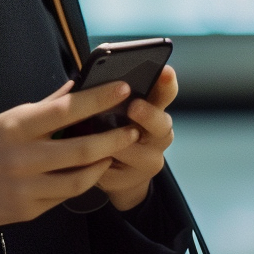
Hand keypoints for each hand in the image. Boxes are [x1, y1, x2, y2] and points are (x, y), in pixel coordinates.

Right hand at [0, 80, 137, 246]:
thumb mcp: (4, 120)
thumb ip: (43, 107)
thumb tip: (74, 88)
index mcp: (16, 126)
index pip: (66, 109)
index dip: (98, 99)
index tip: (122, 88)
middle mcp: (23, 157)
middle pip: (82, 149)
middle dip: (113, 138)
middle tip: (133, 129)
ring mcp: (27, 187)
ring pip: (80, 178)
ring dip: (103, 163)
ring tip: (115, 152)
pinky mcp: (29, 210)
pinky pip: (65, 196)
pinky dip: (82, 183)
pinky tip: (90, 173)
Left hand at [88, 66, 178, 212]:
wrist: (115, 172)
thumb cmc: (110, 127)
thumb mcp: (112, 108)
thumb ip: (110, 95)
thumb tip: (89, 78)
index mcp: (154, 108)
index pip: (166, 92)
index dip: (167, 82)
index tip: (164, 71)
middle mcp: (158, 135)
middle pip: (162, 124)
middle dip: (148, 114)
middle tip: (134, 107)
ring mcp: (150, 160)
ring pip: (136, 152)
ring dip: (116, 143)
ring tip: (99, 138)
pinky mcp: (133, 182)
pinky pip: (114, 172)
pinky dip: (99, 164)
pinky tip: (87, 160)